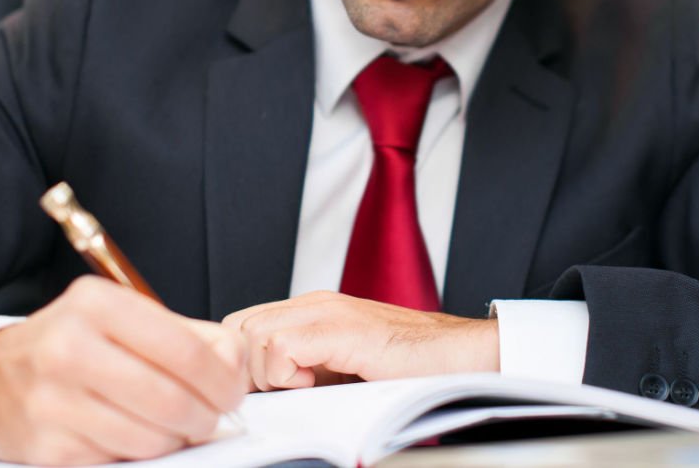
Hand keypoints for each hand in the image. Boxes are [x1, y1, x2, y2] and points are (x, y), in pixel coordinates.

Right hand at [0, 276, 247, 464]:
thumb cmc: (69, 346)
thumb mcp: (121, 318)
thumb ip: (186, 334)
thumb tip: (233, 367)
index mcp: (96, 304)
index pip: (185, 349)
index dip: (222, 380)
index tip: (231, 392)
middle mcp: (68, 347)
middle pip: (171, 399)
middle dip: (204, 417)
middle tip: (209, 418)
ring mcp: (52, 401)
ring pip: (150, 439)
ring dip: (173, 440)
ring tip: (169, 426)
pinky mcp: (47, 448)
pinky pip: (119, 462)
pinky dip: (138, 456)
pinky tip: (131, 436)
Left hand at [221, 290, 497, 390]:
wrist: (460, 358)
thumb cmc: (411, 370)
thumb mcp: (342, 369)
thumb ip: (304, 369)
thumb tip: (261, 395)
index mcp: (311, 310)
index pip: (241, 325)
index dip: (243, 362)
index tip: (268, 393)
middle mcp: (313, 304)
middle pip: (237, 328)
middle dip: (248, 368)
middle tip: (283, 393)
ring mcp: (326, 312)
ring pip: (251, 336)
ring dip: (268, 373)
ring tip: (307, 387)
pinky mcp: (340, 329)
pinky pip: (278, 348)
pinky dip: (286, 375)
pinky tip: (317, 385)